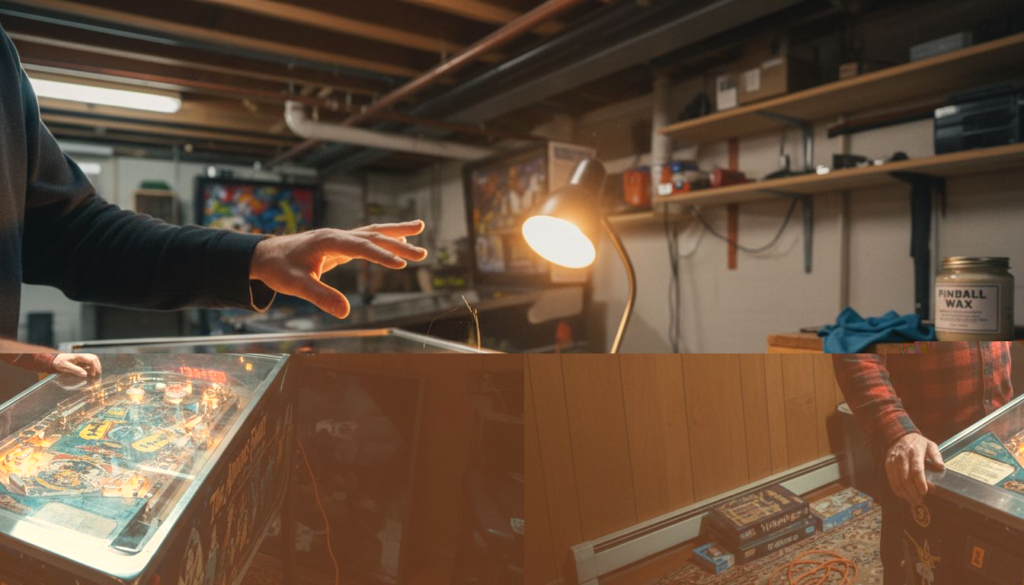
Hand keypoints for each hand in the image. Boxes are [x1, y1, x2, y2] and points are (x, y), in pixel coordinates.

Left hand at [51, 353, 101, 377]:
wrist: (54, 359)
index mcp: (79, 356)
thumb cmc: (59, 362)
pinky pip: (89, 361)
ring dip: (96, 365)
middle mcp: (82, 356)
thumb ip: (76, 370)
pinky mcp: (81, 360)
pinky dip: (93, 365)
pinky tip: (91, 370)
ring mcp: (82, 357)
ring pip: (93, 359)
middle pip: (94, 358)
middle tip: (98, 373)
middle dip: (97, 366)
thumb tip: (85, 374)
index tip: (93, 374)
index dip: (94, 367)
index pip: (91, 360)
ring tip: (96, 372)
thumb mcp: (66, 367)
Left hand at [249, 221, 427, 318]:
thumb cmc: (279, 268)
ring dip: (396, 232)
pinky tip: (399, 238)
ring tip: (420, 227)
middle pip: (373, 236)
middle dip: (398, 244)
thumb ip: (320, 297)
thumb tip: (344, 313)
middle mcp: (337, 235)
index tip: (401, 264)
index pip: (360, 247)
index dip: (381, 255)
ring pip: (373, 231)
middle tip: (422, 254)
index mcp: (328, 241)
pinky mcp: (340, 243)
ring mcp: (339, 237)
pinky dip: (385, 237)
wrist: (264, 256)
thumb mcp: (296, 286)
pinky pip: (367, 237)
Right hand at [885, 432, 944, 504]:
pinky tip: (903, 496)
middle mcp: (902, 458)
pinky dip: (897, 490)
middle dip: (913, 492)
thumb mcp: (930, 445)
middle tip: (920, 501)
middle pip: (906, 479)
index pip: (916, 469)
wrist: (899, 436)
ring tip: (913, 501)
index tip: (924, 492)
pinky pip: (891, 480)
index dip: (920, 482)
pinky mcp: (888, 466)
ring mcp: (893, 462)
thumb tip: (941, 466)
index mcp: (914, 452)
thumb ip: (936, 456)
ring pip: (897, 482)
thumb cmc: (917, 443)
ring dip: (905, 494)